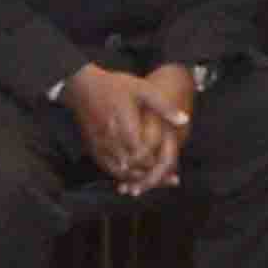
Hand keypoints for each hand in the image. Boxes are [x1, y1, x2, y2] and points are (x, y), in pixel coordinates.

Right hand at [70, 65, 187, 190]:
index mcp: (125, 123)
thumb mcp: (143, 89)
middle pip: (129, 165)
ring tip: (152, 181)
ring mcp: (99, 144)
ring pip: (116, 169)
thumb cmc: (116, 86)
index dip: (153, 162)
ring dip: (133, 178)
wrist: (83, 87)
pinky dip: (119, 174)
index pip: (140, 151)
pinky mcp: (92, 147)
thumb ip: (163, 107)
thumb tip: (185, 120)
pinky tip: (131, 176)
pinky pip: (105, 166)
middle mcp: (110, 137)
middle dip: (147, 175)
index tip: (168, 166)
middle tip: (164, 181)